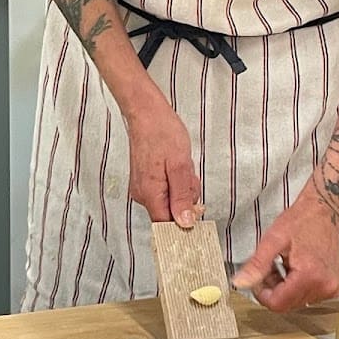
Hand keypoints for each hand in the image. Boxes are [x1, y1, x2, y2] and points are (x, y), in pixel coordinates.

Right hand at [125, 98, 200, 227]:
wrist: (146, 113)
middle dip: (186, 197)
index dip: (184, 221)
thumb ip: (182, 196)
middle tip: (188, 174)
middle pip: (170, 213)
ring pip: (170, 200)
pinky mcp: (145, 180)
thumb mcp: (180, 165)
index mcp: (150, 193)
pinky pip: (165, 190)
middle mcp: (142, 194)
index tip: (196, 208)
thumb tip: (185, 222)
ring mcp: (142, 187)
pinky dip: (175, 180)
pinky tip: (175, 165)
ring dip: (182, 187)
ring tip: (181, 165)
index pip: (166, 225)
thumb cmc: (162, 132)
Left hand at [232, 180, 338, 310]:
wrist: (325, 211)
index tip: (261, 275)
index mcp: (310, 276)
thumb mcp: (273, 239)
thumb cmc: (300, 221)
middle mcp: (326, 286)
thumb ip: (257, 264)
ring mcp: (334, 288)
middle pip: (287, 304)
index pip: (278, 304)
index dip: (263, 293)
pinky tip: (298, 268)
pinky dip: (299, 286)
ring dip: (286, 287)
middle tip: (274, 265)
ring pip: (297, 302)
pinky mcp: (337, 287)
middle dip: (275, 288)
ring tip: (287, 264)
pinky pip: (309, 296)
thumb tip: (240, 283)